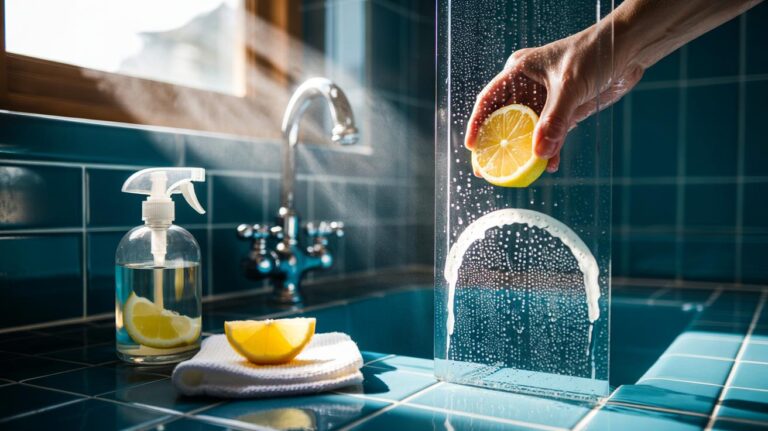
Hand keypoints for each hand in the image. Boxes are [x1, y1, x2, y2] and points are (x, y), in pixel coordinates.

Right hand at [464, 27, 643, 172]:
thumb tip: (540, 152)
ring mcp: (546, 100)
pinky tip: (550, 165)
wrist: (629, 48)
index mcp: (519, 71)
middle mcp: (528, 86)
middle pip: (505, 119)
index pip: (489, 100)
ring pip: (529, 131)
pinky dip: (551, 150)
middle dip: (498, 145)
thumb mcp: (570, 86)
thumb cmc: (594, 53)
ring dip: (526, 152)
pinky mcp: (564, 110)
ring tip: (517, 175)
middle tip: (488, 169)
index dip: (477, 123)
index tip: (473, 147)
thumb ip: (555, 120)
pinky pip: (552, 135)